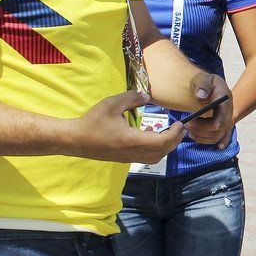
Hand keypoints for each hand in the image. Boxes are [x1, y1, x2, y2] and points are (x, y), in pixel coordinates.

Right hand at [67, 91, 184, 162]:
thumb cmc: (93, 122)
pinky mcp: (125, 158)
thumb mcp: (112, 104)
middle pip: (163, 151)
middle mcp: (133, 152)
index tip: (179, 124)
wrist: (75, 140)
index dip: (175, 134)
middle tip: (180, 128)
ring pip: (155, 157)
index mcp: (133, 140)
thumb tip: (147, 97)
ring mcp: (129, 158)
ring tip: (167, 131)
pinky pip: (147, 157)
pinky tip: (149, 134)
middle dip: (175, 140)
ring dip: (165, 146)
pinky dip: (155, 148)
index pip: (163, 142)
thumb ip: (131, 98)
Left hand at [184, 73, 233, 148]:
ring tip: (191, 132)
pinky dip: (222, 142)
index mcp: (224, 101)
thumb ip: (203, 85)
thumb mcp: (205, 78)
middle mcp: (228, 112)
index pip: (219, 119)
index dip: (204, 124)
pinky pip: (225, 136)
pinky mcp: (225, 124)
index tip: (190, 120)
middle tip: (187, 125)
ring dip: (204, 137)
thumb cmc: (209, 82)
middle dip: (201, 130)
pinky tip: (219, 147)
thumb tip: (200, 96)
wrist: (217, 86)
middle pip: (218, 129)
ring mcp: (228, 119)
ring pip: (219, 135)